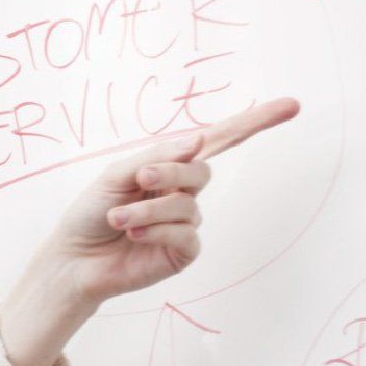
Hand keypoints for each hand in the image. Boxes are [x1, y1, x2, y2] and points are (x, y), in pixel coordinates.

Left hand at [50, 97, 301, 307]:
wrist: (73, 258)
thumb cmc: (91, 214)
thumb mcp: (116, 175)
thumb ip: (156, 158)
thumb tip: (198, 141)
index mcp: (169, 167)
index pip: (218, 141)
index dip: (254, 123)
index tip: (292, 106)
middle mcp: (182, 193)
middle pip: (200, 171)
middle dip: (169, 173)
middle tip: (138, 181)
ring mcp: (185, 224)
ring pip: (187, 205)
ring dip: (149, 210)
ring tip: (118, 219)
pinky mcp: (183, 253)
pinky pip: (186, 234)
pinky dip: (156, 230)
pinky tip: (133, 236)